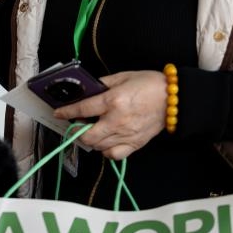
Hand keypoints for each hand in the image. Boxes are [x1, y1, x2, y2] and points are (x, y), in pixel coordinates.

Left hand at [52, 70, 166, 160]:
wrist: (174, 98)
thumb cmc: (149, 84)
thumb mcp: (122, 77)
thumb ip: (102, 84)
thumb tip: (87, 89)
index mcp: (113, 101)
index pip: (82, 110)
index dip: (66, 112)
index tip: (58, 113)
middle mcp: (117, 121)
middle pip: (86, 135)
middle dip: (75, 131)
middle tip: (74, 124)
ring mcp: (126, 135)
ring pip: (97, 146)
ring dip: (89, 140)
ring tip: (88, 130)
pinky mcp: (135, 144)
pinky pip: (113, 155)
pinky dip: (105, 150)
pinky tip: (105, 141)